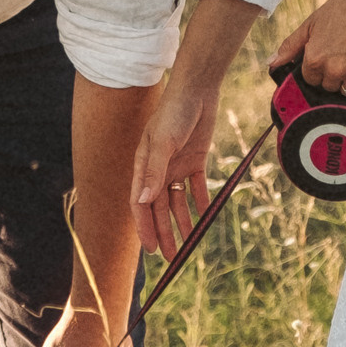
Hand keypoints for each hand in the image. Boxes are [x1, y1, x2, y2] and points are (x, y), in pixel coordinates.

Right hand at [131, 73, 222, 261]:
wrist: (197, 89)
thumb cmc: (174, 113)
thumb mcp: (162, 142)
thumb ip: (154, 172)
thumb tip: (144, 201)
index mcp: (143, 166)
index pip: (140, 204)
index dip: (144, 227)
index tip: (151, 250)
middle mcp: (157, 169)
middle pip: (159, 208)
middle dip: (164, 233)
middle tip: (173, 257)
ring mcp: (176, 165)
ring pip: (177, 201)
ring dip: (182, 222)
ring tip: (189, 244)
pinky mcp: (195, 159)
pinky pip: (196, 186)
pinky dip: (200, 201)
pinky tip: (204, 216)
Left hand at [274, 0, 345, 96]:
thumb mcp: (313, 22)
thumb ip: (291, 45)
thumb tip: (271, 63)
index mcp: (314, 58)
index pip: (311, 78)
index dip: (319, 66)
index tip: (329, 54)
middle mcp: (332, 70)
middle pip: (328, 86)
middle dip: (334, 73)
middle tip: (345, 52)